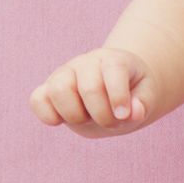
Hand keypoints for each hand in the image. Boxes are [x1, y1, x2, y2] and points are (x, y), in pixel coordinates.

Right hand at [29, 45, 152, 136]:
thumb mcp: (146, 97)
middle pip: (89, 88)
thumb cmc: (132, 94)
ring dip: (76, 116)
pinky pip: (37, 100)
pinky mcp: (47, 89)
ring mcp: (64, 74)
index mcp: (113, 60)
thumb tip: (131, 112)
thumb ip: (142, 105)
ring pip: (59, 90)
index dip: (118, 97)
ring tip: (87, 120)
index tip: (124, 116)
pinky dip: (48, 116)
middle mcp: (86, 63)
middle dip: (103, 115)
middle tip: (112, 123)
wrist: (113, 92)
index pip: (113, 71)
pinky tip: (64, 121)